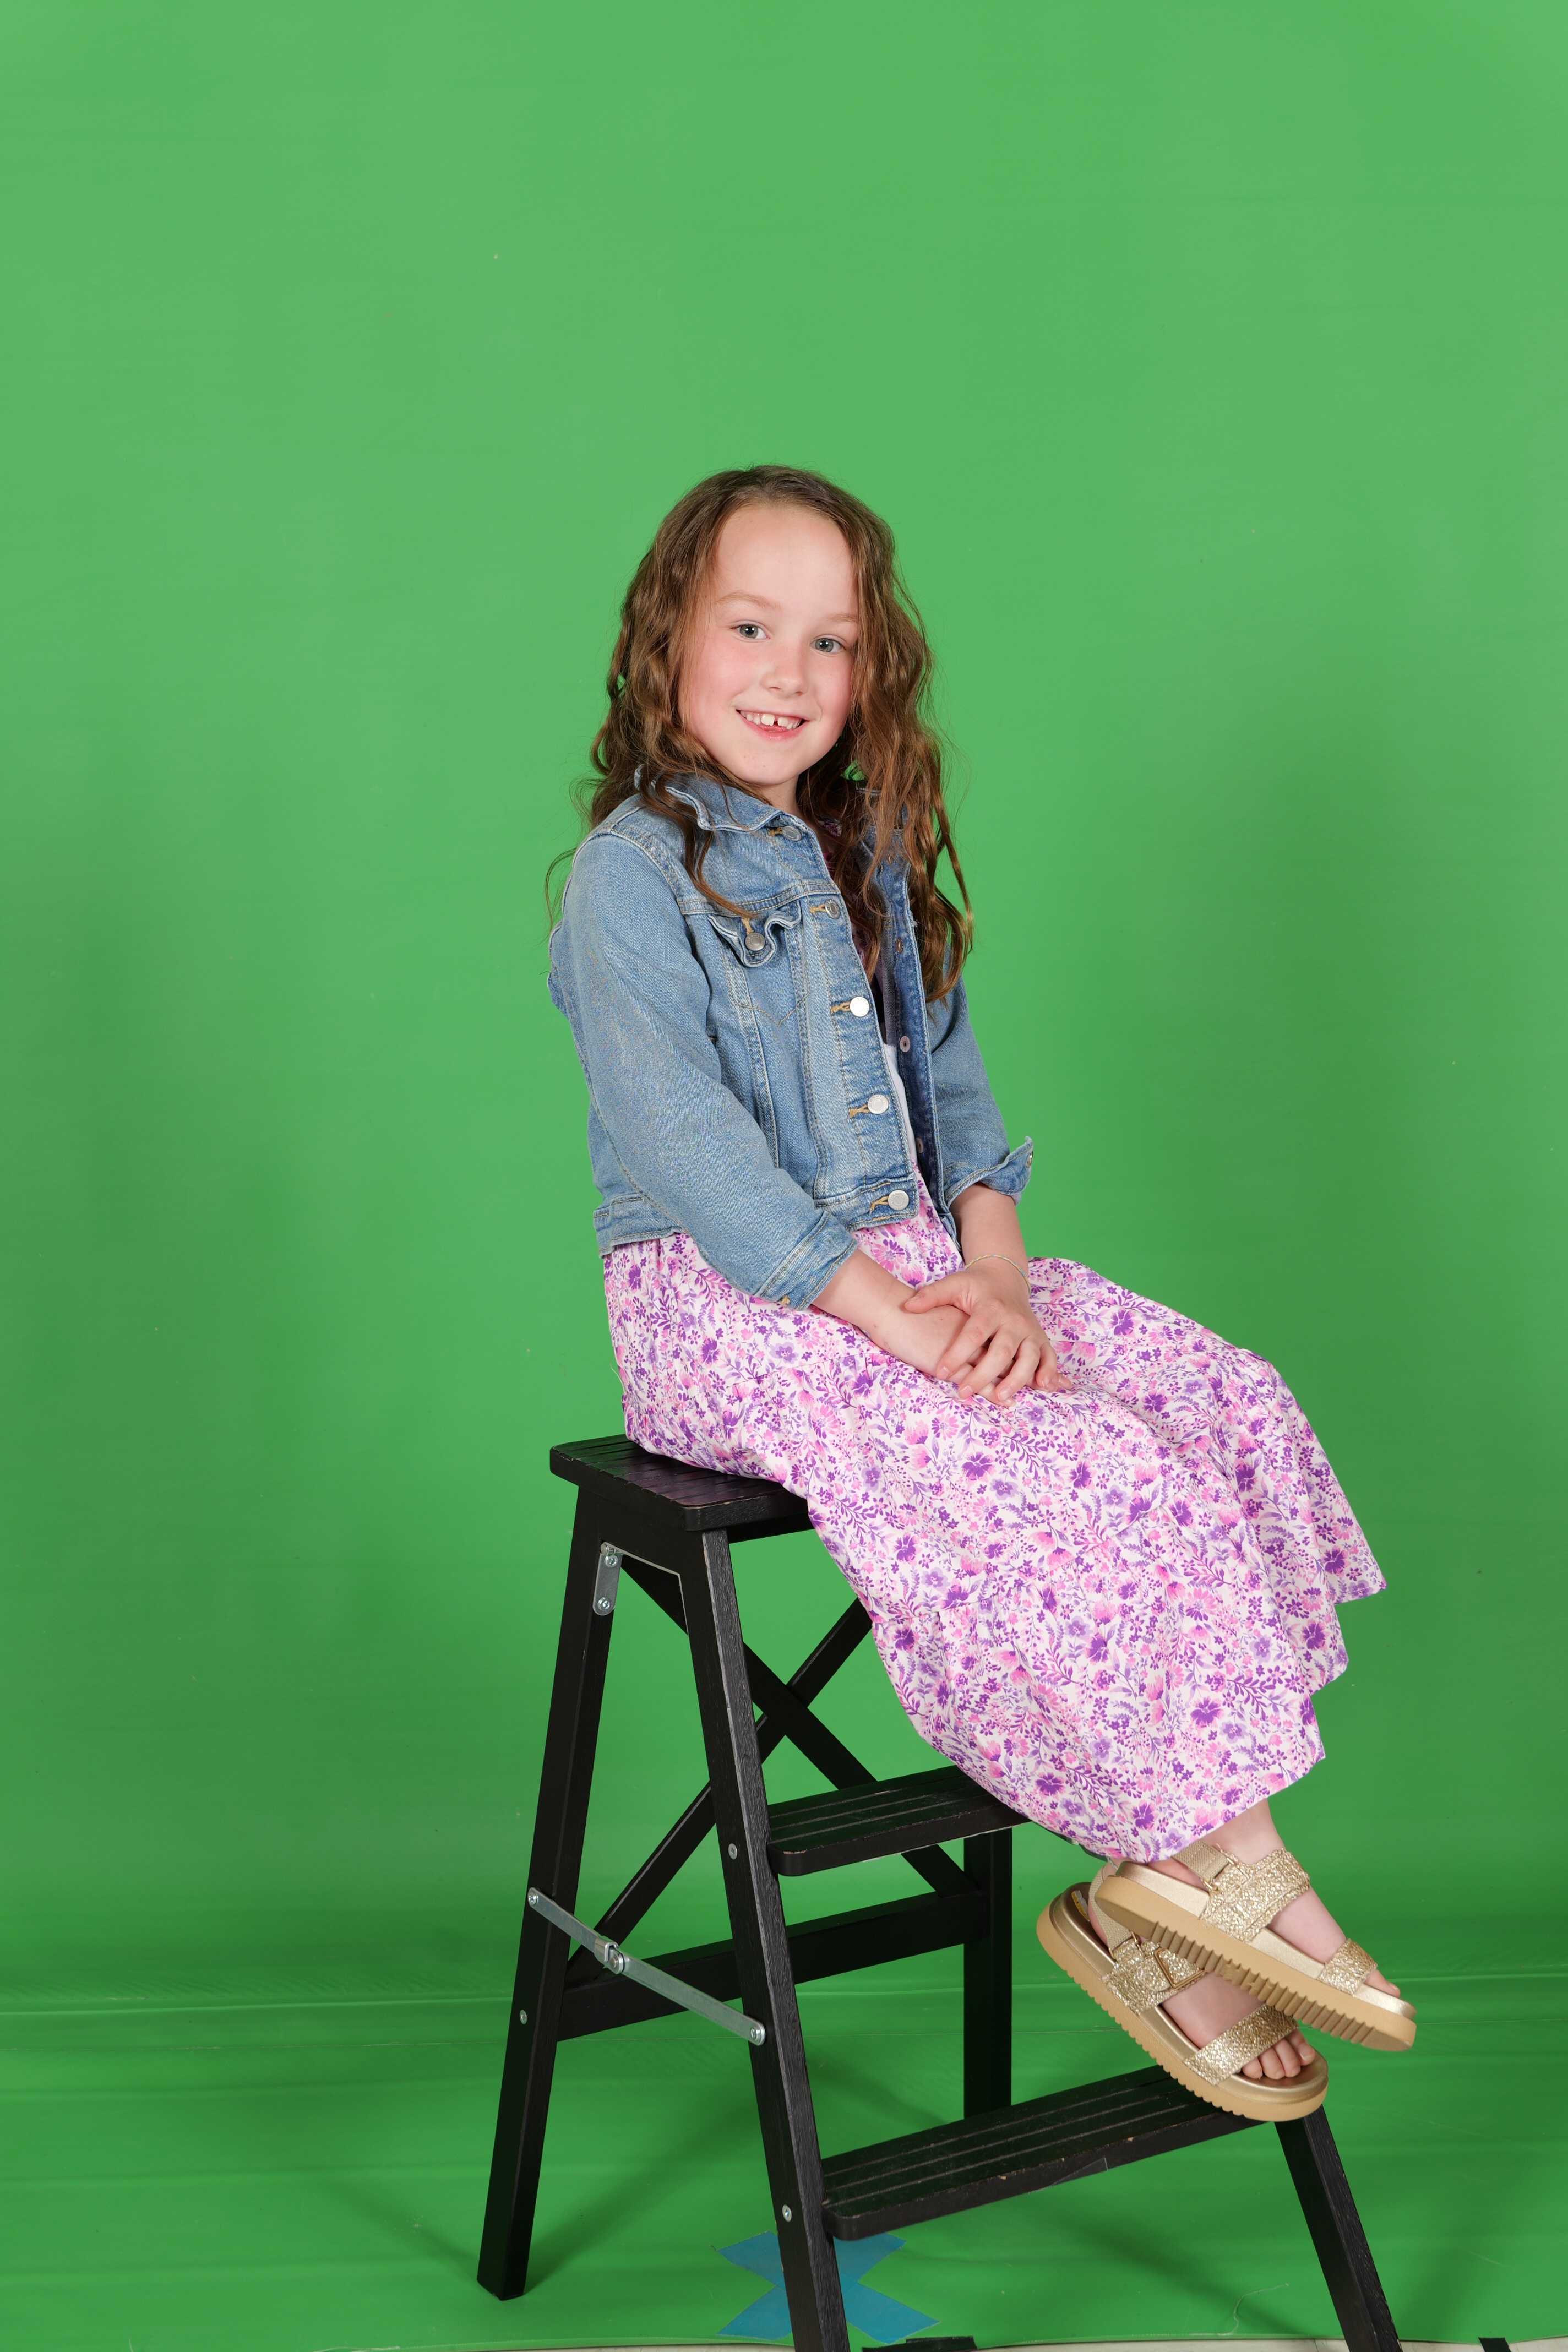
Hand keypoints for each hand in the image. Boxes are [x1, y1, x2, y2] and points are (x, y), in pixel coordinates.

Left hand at [901, 1258, 1069, 1405]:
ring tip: (1001, 1397)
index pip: (973, 1334)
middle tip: (964, 1392)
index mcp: (991, 1308)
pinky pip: (1049, 1357)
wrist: (1004, 1277)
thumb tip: (907, 1307)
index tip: (941, 1372)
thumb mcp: (953, 1285)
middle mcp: (1014, 1320)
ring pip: (1028, 1357)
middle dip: (984, 1374)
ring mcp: (1030, 1330)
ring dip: (1017, 1379)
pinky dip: (1049, 1371)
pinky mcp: (1040, 1338)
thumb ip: (931, 1296)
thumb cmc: (975, 1286)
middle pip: (1002, 1351)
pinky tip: (1042, 1385)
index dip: (957, 1354)